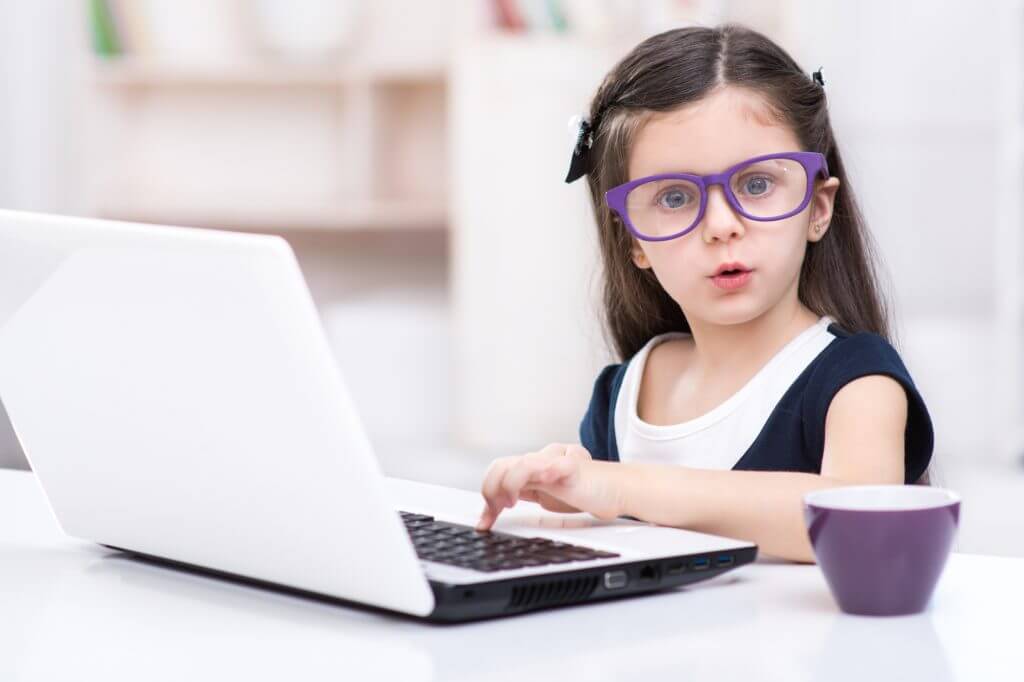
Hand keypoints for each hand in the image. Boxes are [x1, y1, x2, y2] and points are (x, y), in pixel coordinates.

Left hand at [476, 443, 621, 530]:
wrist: (617, 489)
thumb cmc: (584, 491)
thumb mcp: (546, 497)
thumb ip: (523, 496)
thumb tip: (494, 511)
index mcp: (530, 469)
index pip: (497, 473)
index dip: (486, 495)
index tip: (484, 523)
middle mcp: (539, 461)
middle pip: (501, 466)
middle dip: (489, 491)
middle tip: (493, 515)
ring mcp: (554, 462)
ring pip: (519, 464)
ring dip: (506, 485)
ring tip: (508, 503)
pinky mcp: (571, 467)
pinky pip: (550, 464)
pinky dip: (538, 472)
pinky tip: (536, 483)